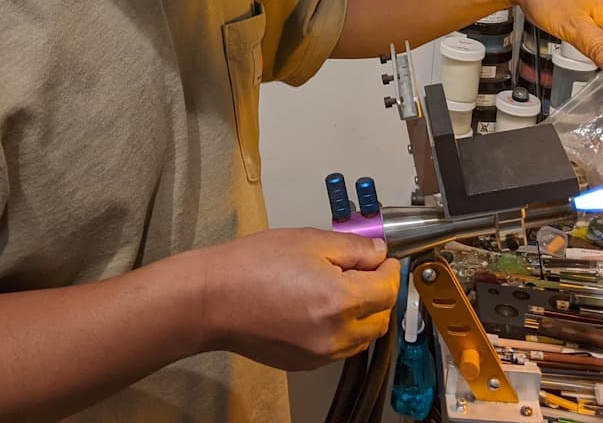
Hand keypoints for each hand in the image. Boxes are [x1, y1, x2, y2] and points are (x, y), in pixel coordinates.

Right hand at [199, 227, 399, 370]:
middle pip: (381, 317)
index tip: (383, 256)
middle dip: (380, 291)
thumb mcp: (308, 240)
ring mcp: (321, 354)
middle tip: (365, 268)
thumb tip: (376, 251)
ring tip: (341, 285)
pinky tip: (321, 305)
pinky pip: (339, 347)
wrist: (213, 299)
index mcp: (340, 300)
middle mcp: (335, 334)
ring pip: (362, 336)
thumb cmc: (251, 266)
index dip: (389, 267)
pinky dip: (342, 328)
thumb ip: (351, 247)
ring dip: (363, 312)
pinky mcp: (306, 363)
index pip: (387, 288)